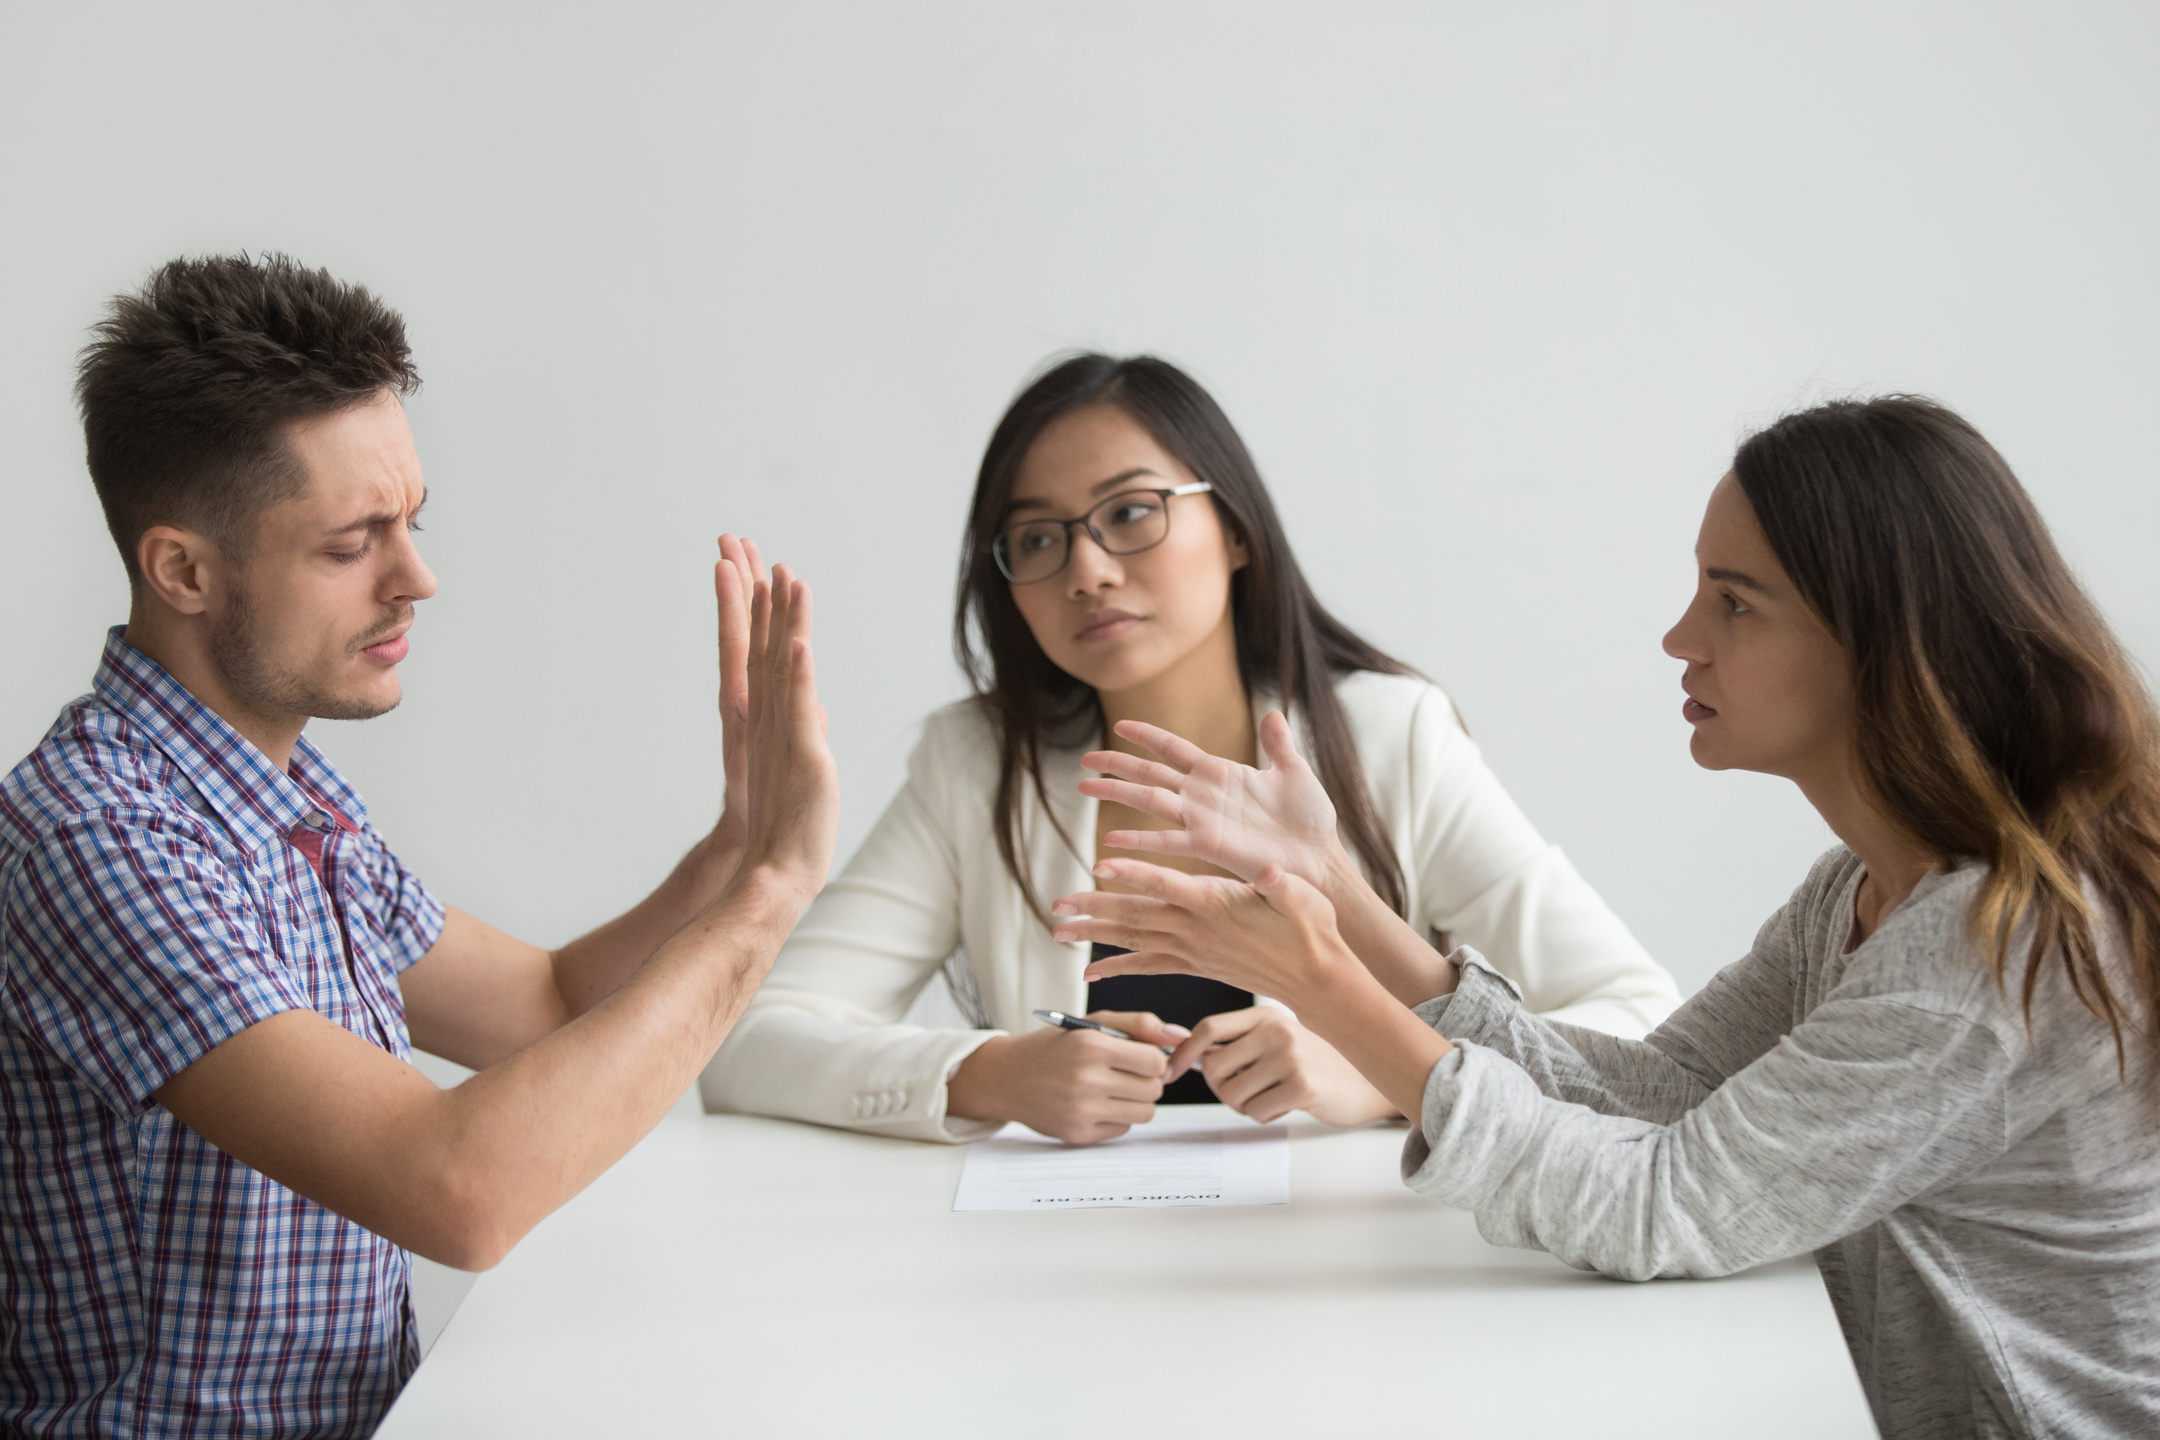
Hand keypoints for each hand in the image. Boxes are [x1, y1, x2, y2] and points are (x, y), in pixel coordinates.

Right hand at [729, 560, 838, 900]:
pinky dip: (796, 674)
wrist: (771, 875)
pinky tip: (798, 642)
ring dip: (777, 618)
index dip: (752, 607)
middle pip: (753, 642)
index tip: (749, 565)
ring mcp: (778, 734)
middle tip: (737, 543)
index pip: (753, 650)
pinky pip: (797, 707)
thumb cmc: (785, 828)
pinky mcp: (801, 755)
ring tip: (780, 573)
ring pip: (775, 664)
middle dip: (748, 592)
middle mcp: (760, 718)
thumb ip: (799, 732)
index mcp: (759, 718)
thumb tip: (815, 711)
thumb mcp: (797, 768)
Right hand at [946, 1011, 1187, 1144]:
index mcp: (1091, 1046)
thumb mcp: (1094, 1023)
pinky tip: (1097, 1104)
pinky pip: (1124, 1129)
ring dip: (1137, 1100)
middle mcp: (1086, 1080)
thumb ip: (1140, 1025)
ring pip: (1145, 1112)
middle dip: (1147, 1080)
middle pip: (1155, 1089)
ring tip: (1115, 1088)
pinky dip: (1118, 1117)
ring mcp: (1081, 1111)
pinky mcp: (1078, 1135)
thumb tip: (1180, 1036)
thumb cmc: (1056, 1046)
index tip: (1140, 1057)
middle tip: (1126, 1073)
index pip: (1155, 1062)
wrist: (1007, 1076)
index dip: (1153, 1059)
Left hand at [1053, 859, 1359, 1012]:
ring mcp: (1193, 950)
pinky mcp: (1195, 965)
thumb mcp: (1303, 897)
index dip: (1134, 875)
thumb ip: (1282, 884)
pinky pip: (1149, 966)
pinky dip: (1118, 966)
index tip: (1100, 866)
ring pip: (1134, 941)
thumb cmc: (1311, 930)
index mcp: (1217, 904)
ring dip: (1094, 936)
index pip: (1168, 886)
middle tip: (1056, 908)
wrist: (1315, 978)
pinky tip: (1091, 971)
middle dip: (1093, 911)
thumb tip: (1272, 869)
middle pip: (1136, 917)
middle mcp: (1197, 930)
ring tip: (1058, 933)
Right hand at [1080, 712, 1347, 888]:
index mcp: (1221, 773)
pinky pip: (1168, 840)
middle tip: (1084, 760)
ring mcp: (1203, 820)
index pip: (1174, 748)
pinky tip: (1112, 839)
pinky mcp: (1209, 845)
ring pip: (1150, 800)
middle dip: (1117, 764)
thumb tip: (1272, 713)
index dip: (1147, 736)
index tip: (1119, 724)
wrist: (1321, 858)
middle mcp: (1204, 795)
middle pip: (1150, 773)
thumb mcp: (1294, 772)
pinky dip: (1140, 840)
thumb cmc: (1311, 819)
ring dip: (1117, 793)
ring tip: (1082, 786)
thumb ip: (1278, 744)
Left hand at [1167, 1007, 1397, 1125]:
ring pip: (1233, 1094)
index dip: (1183, 1052)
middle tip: (1247, 1092)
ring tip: (1272, 1096)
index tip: (1170, 1072)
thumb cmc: (1315, 1064)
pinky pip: (1256, 1112)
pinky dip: (1266, 1115)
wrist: (1364, 1083)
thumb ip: (1237, 1043)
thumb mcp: (1277, 1040)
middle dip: (1223, 1089)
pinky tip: (1288, 1104)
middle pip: (1214, 1068)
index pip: (1208, 1028)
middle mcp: (1275, 1029)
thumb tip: (1184, 1050)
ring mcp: (1289, 1056)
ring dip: (1246, 1106)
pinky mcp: (1301, 1085)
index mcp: (1265, 1014)